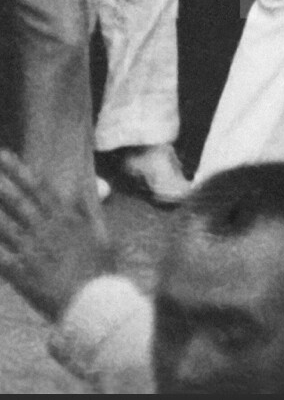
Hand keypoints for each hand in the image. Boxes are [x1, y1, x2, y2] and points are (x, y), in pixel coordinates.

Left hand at [0, 151, 109, 320]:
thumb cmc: (99, 271)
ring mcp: (31, 248)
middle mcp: (47, 228)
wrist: (93, 300)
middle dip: (0, 181)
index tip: (5, 156)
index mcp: (66, 219)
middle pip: (18, 200)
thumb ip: (87, 214)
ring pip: (3, 223)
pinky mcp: (19, 269)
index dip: (20, 171)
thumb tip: (81, 193)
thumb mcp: (100, 237)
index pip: (40, 188)